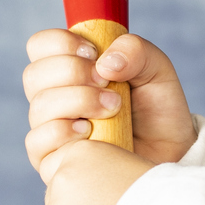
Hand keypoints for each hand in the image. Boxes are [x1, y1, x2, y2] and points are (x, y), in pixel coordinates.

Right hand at [21, 29, 198, 177]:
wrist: (170, 152)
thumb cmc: (157, 110)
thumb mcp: (156, 69)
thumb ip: (136, 51)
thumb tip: (104, 63)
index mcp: (69, 69)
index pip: (40, 46)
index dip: (61, 43)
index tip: (94, 53)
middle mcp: (53, 98)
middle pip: (34, 75)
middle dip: (73, 72)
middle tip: (108, 83)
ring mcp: (49, 130)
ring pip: (40, 107)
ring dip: (79, 101)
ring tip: (113, 108)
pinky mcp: (50, 161)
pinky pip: (37, 142)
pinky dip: (64, 132)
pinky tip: (91, 133)